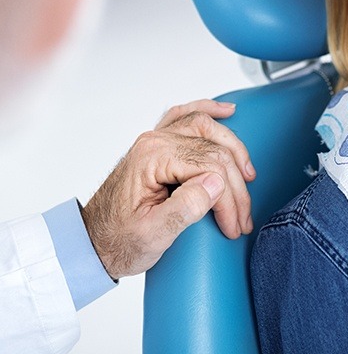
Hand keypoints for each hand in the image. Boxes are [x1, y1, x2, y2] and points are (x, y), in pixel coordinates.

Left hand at [81, 99, 255, 278]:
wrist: (93, 243)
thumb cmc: (118, 240)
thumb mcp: (152, 235)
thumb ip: (185, 208)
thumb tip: (216, 183)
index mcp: (152, 158)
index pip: (209, 166)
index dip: (229, 197)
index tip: (234, 224)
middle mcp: (155, 141)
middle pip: (213, 149)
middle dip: (235, 185)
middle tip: (242, 216)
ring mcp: (157, 139)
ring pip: (207, 127)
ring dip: (233, 148)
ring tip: (248, 174)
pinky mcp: (160, 145)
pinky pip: (186, 116)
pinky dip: (209, 111)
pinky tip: (226, 112)